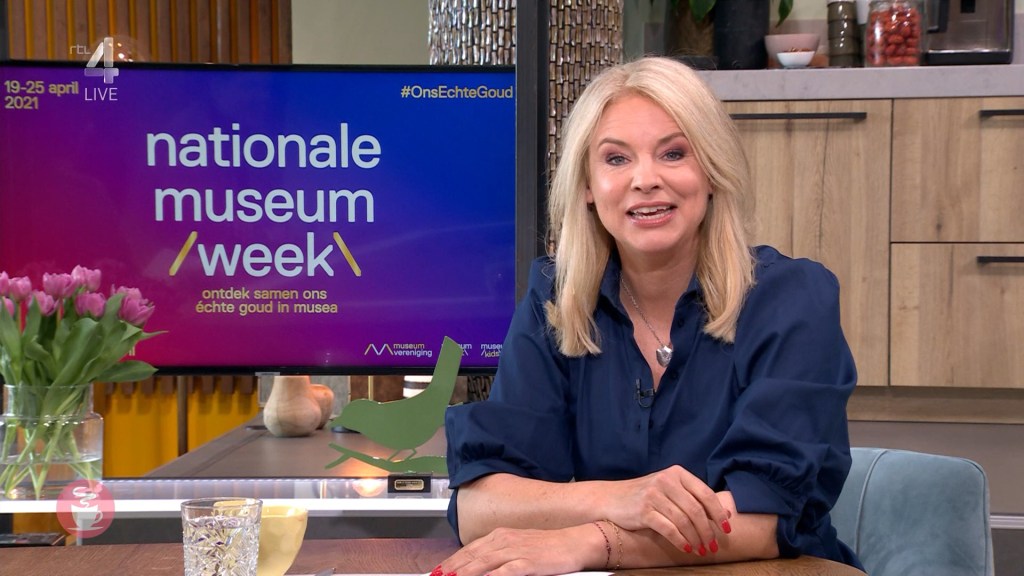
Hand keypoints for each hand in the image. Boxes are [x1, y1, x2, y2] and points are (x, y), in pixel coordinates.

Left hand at [434, 525, 593, 575]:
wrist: (574, 542)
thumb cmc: (547, 547)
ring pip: (482, 564)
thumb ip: (497, 556)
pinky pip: (505, 571)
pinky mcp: (527, 562)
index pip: (468, 550)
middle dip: (451, 570)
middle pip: (471, 557)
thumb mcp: (518, 546)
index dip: (451, 562)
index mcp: (500, 536)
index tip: (437, 572)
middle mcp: (504, 541)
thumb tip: (478, 567)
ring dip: (464, 573)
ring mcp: (515, 551)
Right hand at [603, 465, 730, 554]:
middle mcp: (666, 480)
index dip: (718, 513)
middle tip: (713, 546)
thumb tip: (727, 512)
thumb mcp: (670, 489)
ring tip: (701, 550)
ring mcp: (654, 495)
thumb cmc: (646, 496)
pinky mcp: (643, 510)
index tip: (727, 529)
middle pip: (696, 510)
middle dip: (708, 531)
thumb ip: (694, 497)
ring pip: (684, 521)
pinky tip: (686, 548)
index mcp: (677, 473)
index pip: (705, 494)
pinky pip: (668, 529)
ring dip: (696, 539)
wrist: (611, 498)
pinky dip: (680, 541)